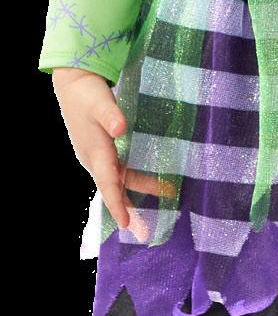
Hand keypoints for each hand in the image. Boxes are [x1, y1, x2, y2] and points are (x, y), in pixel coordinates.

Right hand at [52, 68, 175, 237]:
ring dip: (139, 191)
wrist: (74, 83)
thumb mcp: (100, 103)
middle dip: (130, 210)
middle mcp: (95, 160)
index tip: (125, 224)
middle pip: (115, 189)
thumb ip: (111, 116)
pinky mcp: (103, 149)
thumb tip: (120, 129)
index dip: (116, 204)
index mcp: (95, 153)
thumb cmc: (87, 94)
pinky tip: (147, 182)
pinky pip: (119, 171)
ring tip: (166, 193)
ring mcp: (98, 156)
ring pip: (120, 180)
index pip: (108, 184)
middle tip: (145, 233)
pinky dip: (132, 181)